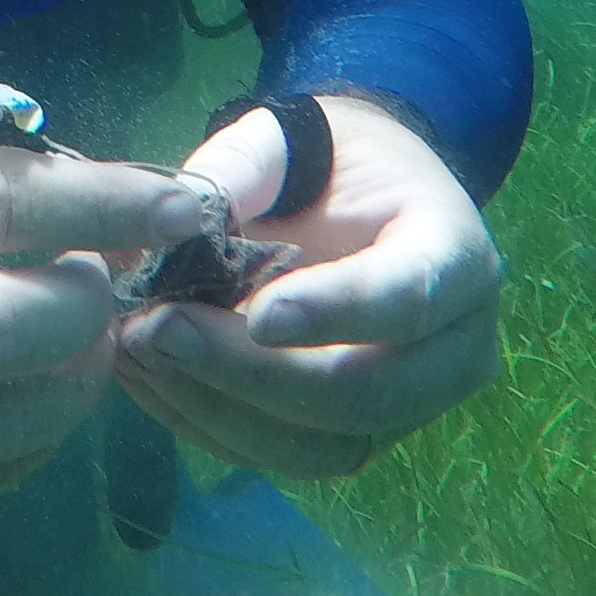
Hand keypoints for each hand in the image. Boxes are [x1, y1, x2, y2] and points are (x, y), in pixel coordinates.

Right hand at [0, 110, 218, 501]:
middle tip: (102, 286)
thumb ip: (16, 177)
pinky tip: (31, 386)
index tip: (184, 208)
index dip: (104, 212)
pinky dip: (36, 433)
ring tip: (78, 341)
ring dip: (76, 383)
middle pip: (0, 333)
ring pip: (2, 423)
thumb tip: (143, 216)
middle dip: (86, 310)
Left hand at [113, 96, 501, 481]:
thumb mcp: (286, 138)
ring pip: (325, 447)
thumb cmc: (323, 161)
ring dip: (221, 409)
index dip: (338, 312)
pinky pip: (287, 458)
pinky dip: (210, 425)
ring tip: (139, 350)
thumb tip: (178, 223)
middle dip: (255, 374)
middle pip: (369, 391)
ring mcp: (411, 406)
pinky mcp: (357, 439)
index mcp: (455, 253)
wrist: (344, 201)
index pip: (411, 296)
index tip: (258, 316)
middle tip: (159, 330)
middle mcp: (455, 346)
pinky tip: (149, 377)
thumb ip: (238, 170)